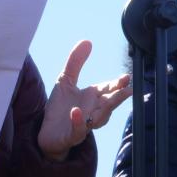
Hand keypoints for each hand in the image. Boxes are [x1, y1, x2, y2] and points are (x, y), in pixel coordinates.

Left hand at [38, 40, 132, 159]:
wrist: (47, 134)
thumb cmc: (60, 108)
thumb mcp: (65, 81)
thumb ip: (75, 62)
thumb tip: (87, 41)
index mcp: (92, 97)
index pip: (108, 89)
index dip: (117, 84)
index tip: (127, 78)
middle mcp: (92, 111)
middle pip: (108, 104)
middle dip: (118, 97)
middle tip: (128, 90)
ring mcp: (84, 124)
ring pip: (99, 118)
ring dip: (104, 110)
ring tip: (109, 101)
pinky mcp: (72, 135)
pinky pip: (78, 130)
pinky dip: (78, 122)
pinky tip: (77, 112)